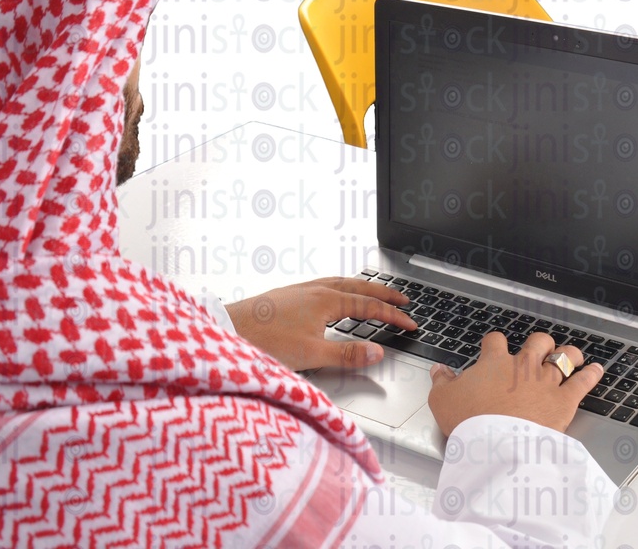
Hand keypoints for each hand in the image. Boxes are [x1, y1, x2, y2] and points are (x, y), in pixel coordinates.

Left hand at [225, 277, 415, 370]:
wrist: (227, 330)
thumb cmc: (263, 341)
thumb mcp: (311, 354)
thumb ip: (347, 354)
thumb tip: (377, 352)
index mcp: (326, 300)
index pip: (370, 307)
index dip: (393, 315)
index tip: (410, 322)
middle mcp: (315, 290)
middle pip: (360, 288)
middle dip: (384, 294)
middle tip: (403, 299)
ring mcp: (301, 290)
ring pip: (342, 283)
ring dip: (364, 288)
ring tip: (376, 294)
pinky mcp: (289, 295)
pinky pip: (327, 285)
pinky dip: (344, 288)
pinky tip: (337, 297)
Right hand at [428, 331, 602, 434]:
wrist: (495, 443)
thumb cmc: (469, 422)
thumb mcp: (443, 400)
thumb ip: (442, 382)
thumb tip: (439, 370)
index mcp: (494, 362)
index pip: (495, 341)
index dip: (494, 342)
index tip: (493, 346)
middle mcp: (523, 366)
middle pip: (537, 342)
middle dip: (539, 343)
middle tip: (539, 348)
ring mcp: (546, 381)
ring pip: (563, 357)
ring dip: (569, 354)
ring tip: (572, 354)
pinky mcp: (564, 400)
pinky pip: (582, 382)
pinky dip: (591, 374)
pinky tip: (596, 369)